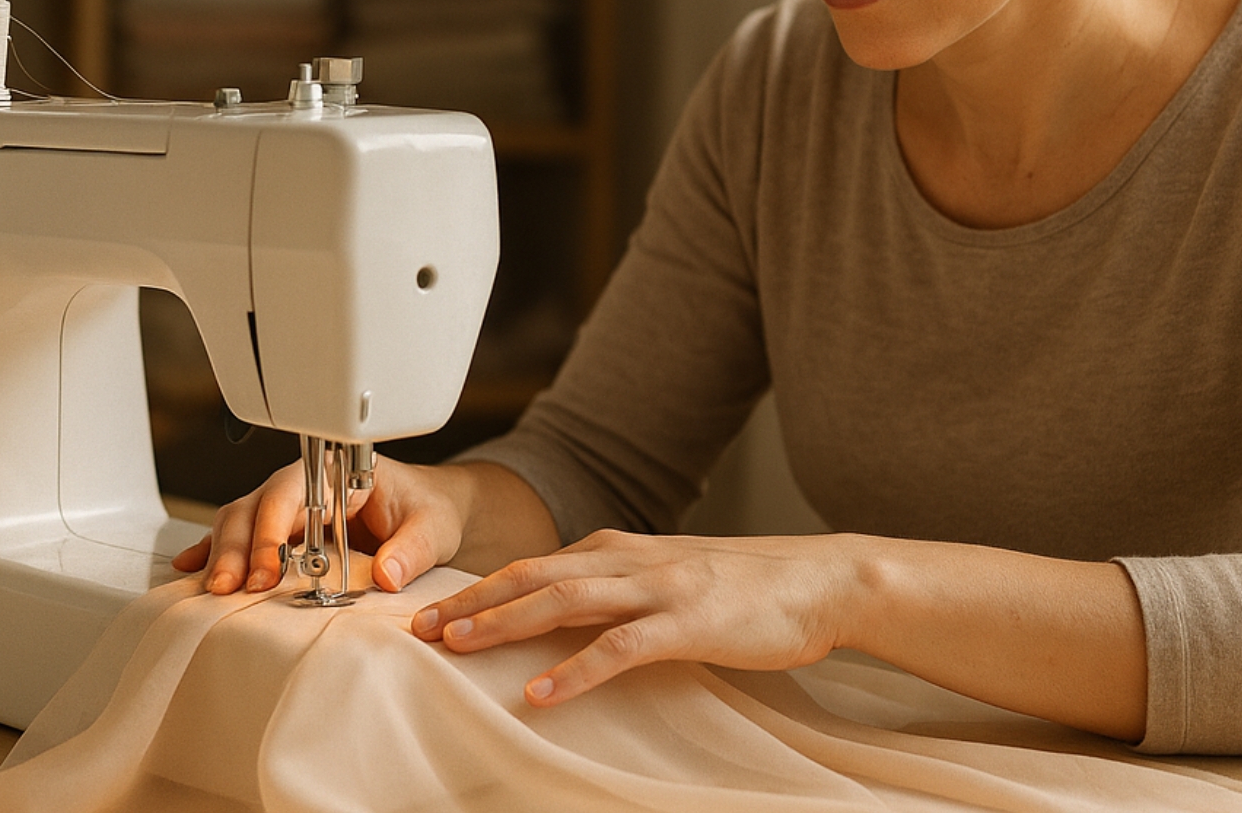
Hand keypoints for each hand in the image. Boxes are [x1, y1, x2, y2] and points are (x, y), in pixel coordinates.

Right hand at [169, 455, 468, 594]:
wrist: (428, 510)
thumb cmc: (427, 509)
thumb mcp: (433, 527)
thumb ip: (413, 549)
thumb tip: (386, 574)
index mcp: (337, 473)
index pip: (291, 492)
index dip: (272, 529)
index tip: (267, 569)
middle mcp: (304, 485)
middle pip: (254, 505)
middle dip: (237, 546)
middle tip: (231, 587)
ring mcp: (287, 506)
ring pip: (240, 518)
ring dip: (223, 552)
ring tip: (216, 589)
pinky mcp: (280, 529)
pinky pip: (239, 533)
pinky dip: (214, 549)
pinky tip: (190, 567)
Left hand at [407, 529, 863, 706]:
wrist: (820, 581)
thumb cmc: (748, 587)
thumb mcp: (671, 579)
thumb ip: (620, 591)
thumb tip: (567, 616)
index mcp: (621, 550)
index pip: (535, 565)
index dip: (480, 588)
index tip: (434, 611)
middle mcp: (630, 560)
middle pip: (534, 576)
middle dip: (473, 601)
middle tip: (421, 627)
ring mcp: (659, 588)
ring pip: (565, 600)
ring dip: (506, 623)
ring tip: (459, 647)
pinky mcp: (687, 621)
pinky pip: (619, 646)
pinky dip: (576, 668)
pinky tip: (541, 691)